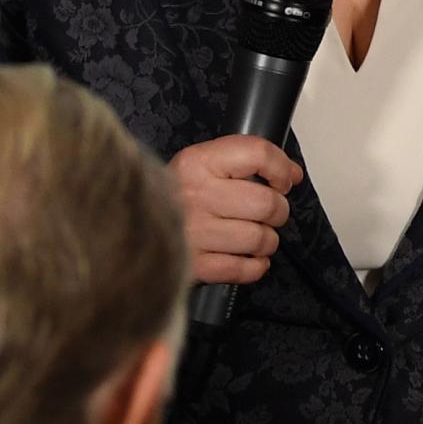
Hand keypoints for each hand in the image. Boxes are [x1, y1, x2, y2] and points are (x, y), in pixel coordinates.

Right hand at [170, 135, 302, 285]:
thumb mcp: (203, 163)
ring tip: (254, 236)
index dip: (281, 169)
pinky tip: (249, 257)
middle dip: (277, 211)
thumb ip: (247, 160)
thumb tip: (293, 175)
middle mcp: (194, 196)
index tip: (283, 181)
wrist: (129, 226)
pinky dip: (254, 266)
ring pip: (260, 239)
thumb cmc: (177, 195)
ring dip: (266, 240)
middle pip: (267, 203)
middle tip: (268, 212)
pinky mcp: (192, 267)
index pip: (258, 154)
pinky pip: (242, 269)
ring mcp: (192, 234)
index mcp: (197, 162)